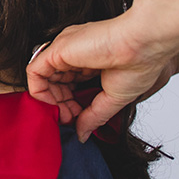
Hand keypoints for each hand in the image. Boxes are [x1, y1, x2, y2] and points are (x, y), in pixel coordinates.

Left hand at [27, 14, 178, 141]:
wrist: (144, 44)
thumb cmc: (139, 63)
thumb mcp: (114, 97)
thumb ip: (94, 116)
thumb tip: (82, 134)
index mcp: (90, 60)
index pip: (70, 84)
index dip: (70, 104)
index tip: (79, 119)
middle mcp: (75, 53)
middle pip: (55, 82)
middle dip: (60, 105)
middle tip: (71, 119)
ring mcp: (65, 50)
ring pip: (43, 78)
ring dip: (51, 102)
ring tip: (66, 115)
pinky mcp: (57, 50)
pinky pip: (34, 72)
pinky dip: (40, 93)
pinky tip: (55, 106)